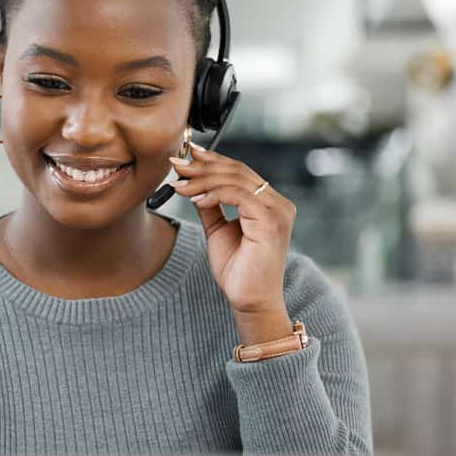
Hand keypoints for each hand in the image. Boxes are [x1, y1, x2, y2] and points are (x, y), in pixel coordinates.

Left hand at [169, 143, 296, 341]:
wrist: (250, 301)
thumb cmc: (238, 271)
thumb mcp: (218, 230)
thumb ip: (210, 205)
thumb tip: (193, 183)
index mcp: (269, 203)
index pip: (240, 172)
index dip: (212, 160)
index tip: (187, 154)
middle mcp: (278, 203)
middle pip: (237, 171)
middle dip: (203, 166)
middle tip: (177, 163)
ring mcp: (278, 211)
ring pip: (235, 180)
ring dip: (202, 179)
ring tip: (178, 184)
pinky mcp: (271, 221)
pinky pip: (238, 195)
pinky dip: (214, 193)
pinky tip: (195, 198)